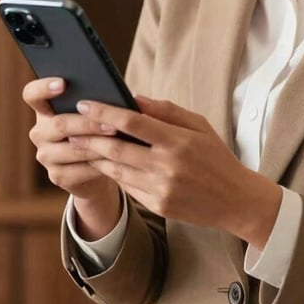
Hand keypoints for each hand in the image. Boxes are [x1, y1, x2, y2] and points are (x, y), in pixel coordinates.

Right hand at [22, 77, 121, 237]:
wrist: (98, 169)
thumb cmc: (98, 132)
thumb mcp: (94, 114)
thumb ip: (95, 102)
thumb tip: (114, 93)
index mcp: (45, 110)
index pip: (31, 94)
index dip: (43, 87)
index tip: (63, 83)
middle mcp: (39, 132)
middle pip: (59, 124)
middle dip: (88, 123)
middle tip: (113, 124)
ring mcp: (45, 155)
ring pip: (71, 148)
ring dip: (97, 145)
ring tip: (119, 141)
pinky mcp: (56, 176)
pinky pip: (78, 170)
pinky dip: (98, 164)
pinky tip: (113, 160)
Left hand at [71, 96, 282, 249]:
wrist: (235, 200)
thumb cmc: (216, 156)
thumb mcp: (199, 125)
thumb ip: (166, 111)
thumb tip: (134, 98)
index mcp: (178, 142)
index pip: (133, 123)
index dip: (105, 112)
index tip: (85, 103)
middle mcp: (166, 166)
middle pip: (116, 148)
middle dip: (88, 135)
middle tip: (69, 125)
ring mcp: (160, 189)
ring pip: (115, 169)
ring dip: (93, 154)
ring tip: (77, 141)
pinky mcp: (156, 205)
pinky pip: (126, 186)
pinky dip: (111, 172)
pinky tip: (100, 161)